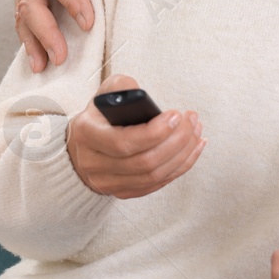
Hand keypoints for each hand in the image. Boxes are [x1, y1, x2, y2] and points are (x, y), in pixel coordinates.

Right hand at [68, 74, 204, 197]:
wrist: (82, 146)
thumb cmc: (99, 116)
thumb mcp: (104, 93)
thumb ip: (121, 87)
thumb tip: (140, 94)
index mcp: (87, 134)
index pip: (123, 142)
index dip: (155, 132)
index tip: (176, 115)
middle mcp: (94, 163)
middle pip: (144, 162)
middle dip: (176, 141)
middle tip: (192, 121)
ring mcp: (107, 182)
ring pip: (153, 176)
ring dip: (182, 154)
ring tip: (196, 132)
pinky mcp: (123, 191)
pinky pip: (157, 184)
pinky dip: (180, 167)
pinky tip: (193, 149)